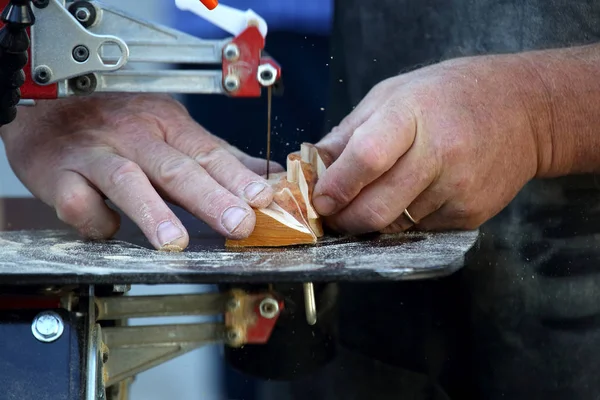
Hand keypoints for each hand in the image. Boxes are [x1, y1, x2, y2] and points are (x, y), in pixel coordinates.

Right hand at [1, 94, 281, 249]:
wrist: (48, 111)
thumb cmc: (117, 125)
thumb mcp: (172, 130)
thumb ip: (218, 155)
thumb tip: (267, 173)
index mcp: (167, 124)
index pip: (208, 151)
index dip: (236, 175)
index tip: (262, 197)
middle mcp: (134, 135)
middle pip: (175, 167)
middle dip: (210, 196)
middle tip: (238, 222)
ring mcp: (96, 154)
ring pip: (127, 180)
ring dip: (152, 211)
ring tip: (175, 241)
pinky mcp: (61, 174)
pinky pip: (78, 202)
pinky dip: (95, 220)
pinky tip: (110, 230)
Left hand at [313, 55, 550, 232]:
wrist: (525, 111)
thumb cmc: (450, 95)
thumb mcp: (393, 94)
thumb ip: (349, 132)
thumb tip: (311, 166)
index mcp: (413, 114)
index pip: (367, 158)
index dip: (337, 185)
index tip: (320, 199)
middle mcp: (440, 154)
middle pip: (377, 207)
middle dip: (345, 219)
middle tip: (334, 214)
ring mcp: (459, 189)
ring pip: (395, 226)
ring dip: (374, 220)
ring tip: (375, 198)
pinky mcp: (472, 215)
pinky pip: (420, 231)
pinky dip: (404, 221)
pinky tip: (412, 196)